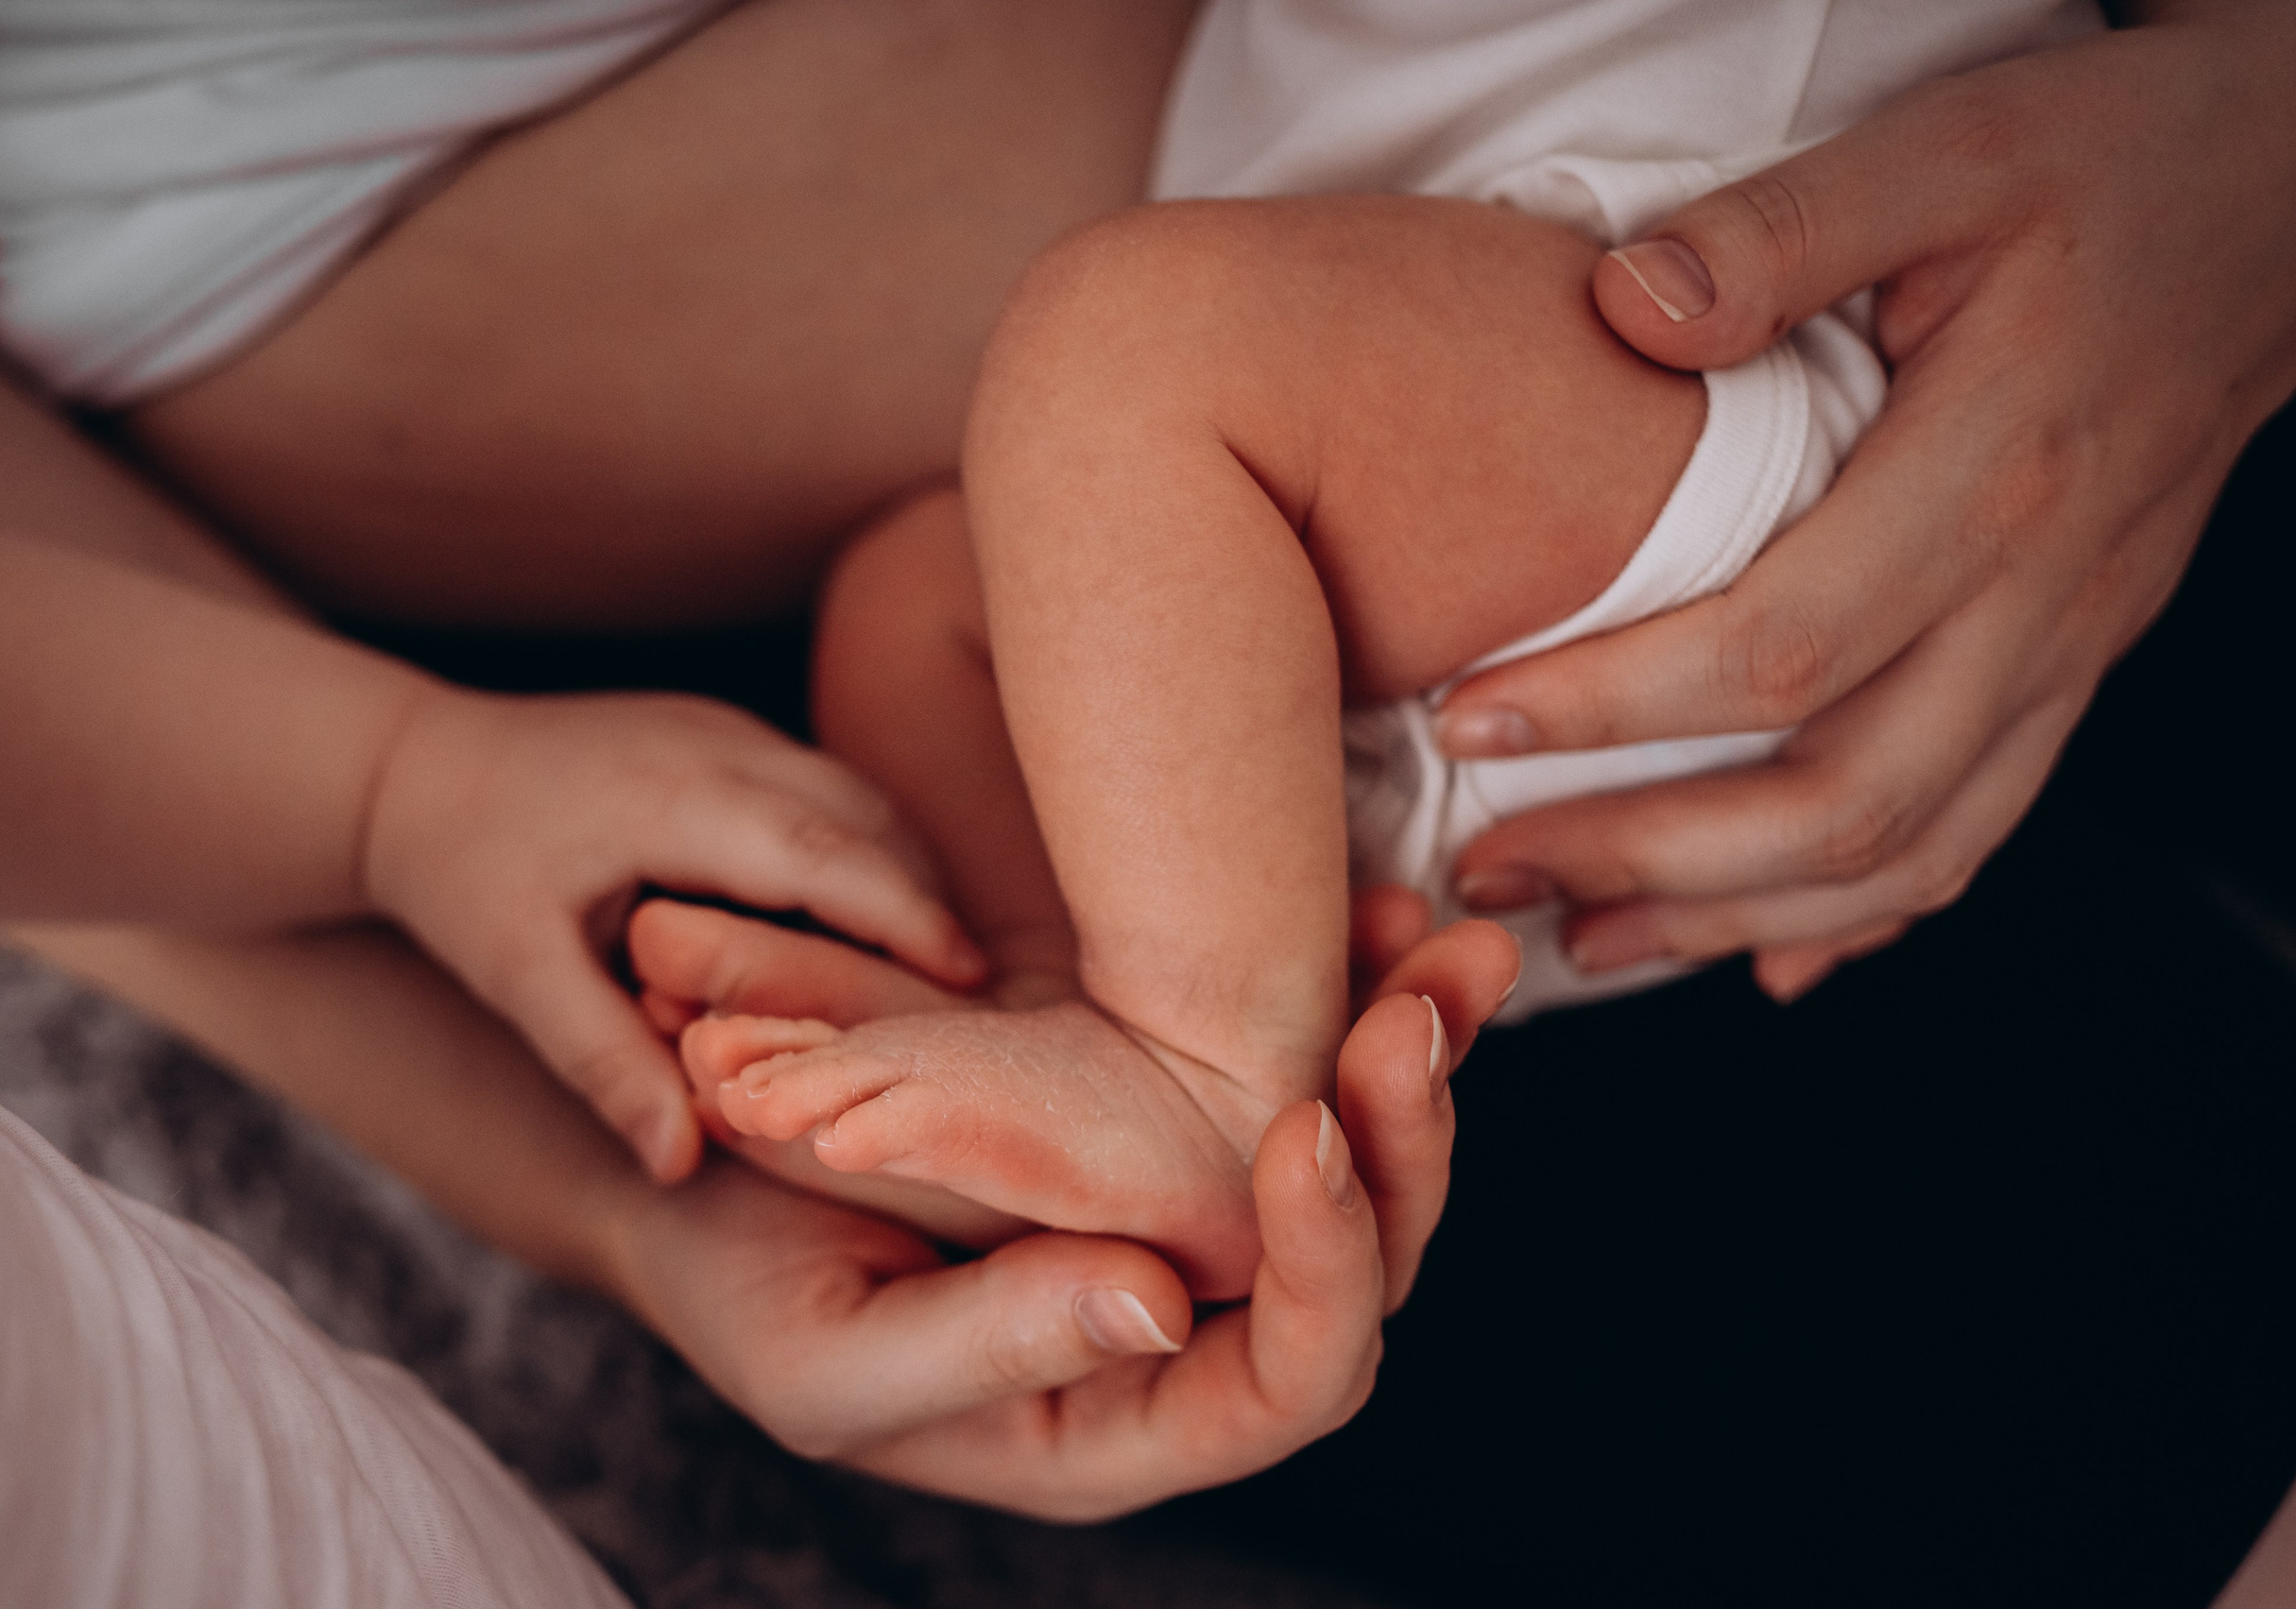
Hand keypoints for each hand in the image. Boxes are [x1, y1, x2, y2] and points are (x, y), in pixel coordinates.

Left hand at [361, 686, 984, 1180]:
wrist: (399, 767)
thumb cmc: (455, 877)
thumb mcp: (516, 978)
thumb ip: (603, 1066)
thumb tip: (682, 1166)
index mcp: (672, 799)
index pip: (824, 852)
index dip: (908, 916)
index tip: (972, 984)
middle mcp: (715, 744)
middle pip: (866, 816)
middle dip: (930, 899)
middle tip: (981, 998)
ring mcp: (725, 726)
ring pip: (855, 796)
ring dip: (904, 873)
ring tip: (941, 974)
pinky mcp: (724, 730)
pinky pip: (823, 788)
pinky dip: (865, 851)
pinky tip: (874, 925)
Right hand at [603, 908, 1518, 1515]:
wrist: (695, 1182)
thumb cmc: (741, 1290)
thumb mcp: (829, 1352)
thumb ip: (990, 1347)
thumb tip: (1161, 1308)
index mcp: (1119, 1424)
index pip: (1290, 1383)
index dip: (1330, 1265)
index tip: (1304, 1125)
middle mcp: (1186, 1335)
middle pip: (1364, 1261)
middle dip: (1409, 1130)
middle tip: (1425, 997)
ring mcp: (1193, 1227)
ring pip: (1358, 1160)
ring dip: (1410, 1044)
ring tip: (1437, 936)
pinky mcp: (1177, 1132)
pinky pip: (1298, 1073)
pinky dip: (1348, 991)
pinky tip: (1376, 912)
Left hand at [1436, 0, 2295, 999]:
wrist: (2277, 191)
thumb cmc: (2101, 160)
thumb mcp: (1942, 150)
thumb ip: (1780, 233)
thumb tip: (1622, 308)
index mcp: (1997, 473)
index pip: (1780, 649)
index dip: (1612, 708)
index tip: (1469, 727)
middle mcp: (2044, 595)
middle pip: (1842, 798)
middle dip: (1649, 858)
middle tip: (1491, 873)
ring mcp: (2071, 648)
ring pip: (1912, 848)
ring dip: (1735, 917)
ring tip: (1582, 942)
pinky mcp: (2075, 664)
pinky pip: (1980, 826)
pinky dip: (1867, 914)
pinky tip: (1763, 954)